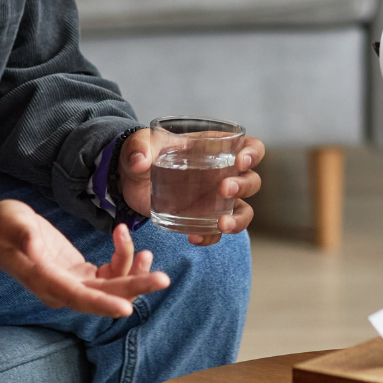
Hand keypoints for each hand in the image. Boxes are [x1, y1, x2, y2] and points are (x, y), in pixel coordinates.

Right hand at [0, 199, 167, 315]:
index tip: (127, 308)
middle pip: (103, 296)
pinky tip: (136, 249)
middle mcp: (61, 289)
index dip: (103, 303)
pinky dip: (124, 263)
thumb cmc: (2, 225)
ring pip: (110, 288)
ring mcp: (71, 283)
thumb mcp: (10, 221)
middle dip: (134, 288)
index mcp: (45, 280)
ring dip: (133, 273)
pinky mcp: (79, 274)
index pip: (79, 296)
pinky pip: (108, 276)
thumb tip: (32, 242)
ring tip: (147, 252)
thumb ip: (22, 233)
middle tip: (164, 278)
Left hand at [120, 129, 264, 245]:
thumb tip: (140, 160)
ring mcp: (215, 199)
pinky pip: (216, 231)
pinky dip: (211, 237)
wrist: (129, 181)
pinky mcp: (202, 218)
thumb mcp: (137, 145)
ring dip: (239, 219)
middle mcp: (223, 173)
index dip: (252, 153)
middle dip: (244, 186)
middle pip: (251, 180)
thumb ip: (138, 148)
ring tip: (222, 224)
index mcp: (216, 147)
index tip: (240, 161)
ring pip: (243, 210)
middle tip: (223, 190)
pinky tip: (194, 237)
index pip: (250, 146)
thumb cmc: (142, 154)